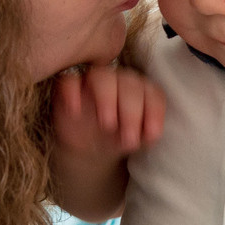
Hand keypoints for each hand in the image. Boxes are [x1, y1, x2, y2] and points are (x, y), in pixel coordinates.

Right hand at [49, 61, 164, 167]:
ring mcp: (93, 82)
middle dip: (131, 111)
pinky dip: (72, 93)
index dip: (154, 111)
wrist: (89, 148)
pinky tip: (75, 111)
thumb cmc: (118, 138)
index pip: (152, 93)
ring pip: (100, 76)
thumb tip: (152, 133)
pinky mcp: (70, 87)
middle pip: (128, 84)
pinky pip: (69, 81)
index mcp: (141, 90)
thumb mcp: (135, 140)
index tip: (152, 134)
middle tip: (129, 137)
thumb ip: (146, 135)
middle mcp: (119, 81)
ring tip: (107, 123)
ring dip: (105, 97)